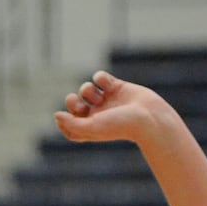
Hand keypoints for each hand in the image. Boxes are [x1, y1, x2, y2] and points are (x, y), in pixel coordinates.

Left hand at [53, 70, 174, 145]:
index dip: (63, 121)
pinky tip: (106, 84)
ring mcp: (108, 100)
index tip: (62, 115)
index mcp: (92, 128)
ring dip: (86, 90)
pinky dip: (100, 78)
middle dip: (72, 101)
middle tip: (76, 102)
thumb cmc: (121, 126)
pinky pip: (101, 78)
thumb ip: (71, 124)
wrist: (150, 118)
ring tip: (97, 96)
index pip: (70, 125)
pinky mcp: (117, 87)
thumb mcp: (92, 128)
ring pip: (86, 89)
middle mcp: (98, 114)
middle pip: (75, 105)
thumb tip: (56, 115)